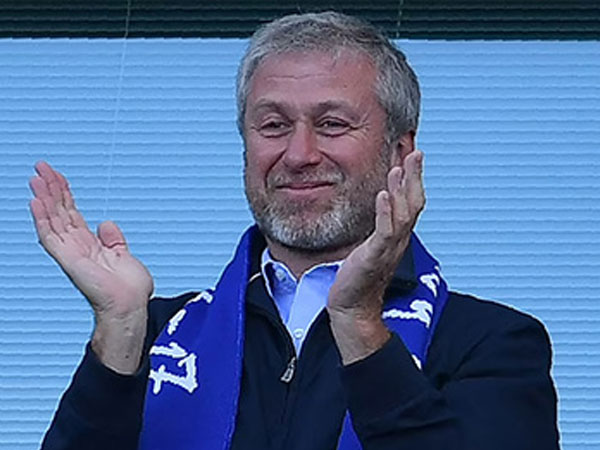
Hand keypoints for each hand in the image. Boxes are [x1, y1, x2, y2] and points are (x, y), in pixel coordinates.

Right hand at [29, 161, 153, 372]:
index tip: (56, 175)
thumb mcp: (123, 254)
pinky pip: (50, 236)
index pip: (71, 213)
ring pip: (51, 219)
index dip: (64, 193)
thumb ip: (113, 239)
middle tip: (40, 167)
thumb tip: (106, 223)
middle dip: (50, 188)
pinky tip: (36, 202)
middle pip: (59, 211)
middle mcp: (76, 246)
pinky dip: (42, 219)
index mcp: (89, 244)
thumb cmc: (129, 288)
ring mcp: (70, 252)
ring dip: (43, 197)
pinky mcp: (68, 259)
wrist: (131, 305)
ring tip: (36, 177)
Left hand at [327, 150, 424, 363]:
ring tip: (400, 167)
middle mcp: (398, 241)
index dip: (413, 179)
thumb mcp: (371, 246)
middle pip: (414, 204)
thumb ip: (378, 227)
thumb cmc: (358, 276)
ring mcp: (388, 249)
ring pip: (403, 215)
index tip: (412, 155)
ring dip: (402, 190)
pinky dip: (385, 212)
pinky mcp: (374, 258)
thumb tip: (379, 207)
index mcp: (397, 236)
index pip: (411, 202)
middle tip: (416, 151)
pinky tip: (382, 195)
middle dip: (415, 177)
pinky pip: (384, 232)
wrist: (352, 308)